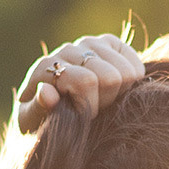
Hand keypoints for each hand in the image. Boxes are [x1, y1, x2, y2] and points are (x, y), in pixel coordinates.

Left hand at [16, 33, 146, 134]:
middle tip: (94, 111)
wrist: (51, 112)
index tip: (82, 119)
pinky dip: (133, 80)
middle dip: (105, 101)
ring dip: (119, 93)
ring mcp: (89, 44)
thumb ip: (37, 110)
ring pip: (126, 70)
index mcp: (47, 68)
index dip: (90, 107)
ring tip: (103, 101)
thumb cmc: (42, 124)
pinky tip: (117, 90)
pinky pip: (133, 61)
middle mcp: (68, 50)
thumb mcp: (34, 124)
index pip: (86, 81)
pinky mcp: (108, 43)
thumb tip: (47, 92)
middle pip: (110, 76)